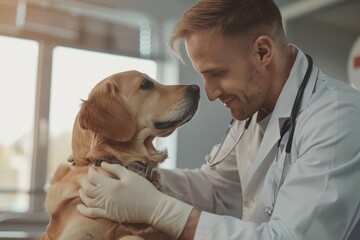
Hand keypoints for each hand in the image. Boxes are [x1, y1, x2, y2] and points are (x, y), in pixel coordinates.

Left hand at [77, 162, 193, 237]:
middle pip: (87, 188)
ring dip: (82, 193)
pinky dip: (83, 209)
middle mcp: (105, 196)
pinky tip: (80, 205)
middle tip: (86, 177)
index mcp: (111, 185)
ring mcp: (106, 207)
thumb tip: (103, 164)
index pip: (93, 177)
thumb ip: (115, 168)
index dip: (90, 171)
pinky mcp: (108, 215)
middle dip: (84, 181)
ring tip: (82, 188)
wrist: (152, 207)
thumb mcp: (130, 175)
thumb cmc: (143, 189)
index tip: (92, 168)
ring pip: (87, 200)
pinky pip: (91, 213)